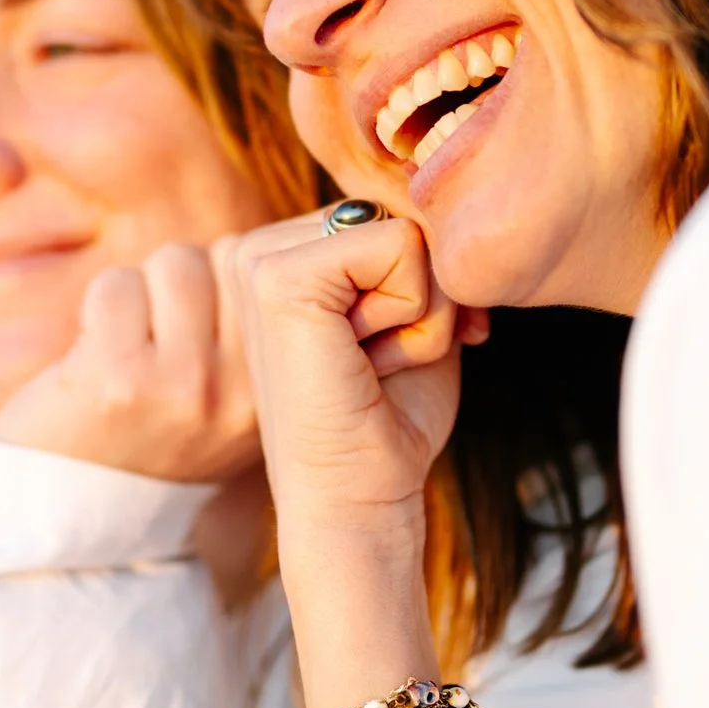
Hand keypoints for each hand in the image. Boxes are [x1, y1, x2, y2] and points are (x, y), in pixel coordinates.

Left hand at [0, 243, 261, 484]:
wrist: (73, 512)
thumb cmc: (148, 433)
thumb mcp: (226, 400)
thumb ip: (255, 329)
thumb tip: (275, 247)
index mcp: (274, 394)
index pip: (272, 275)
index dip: (227, 279)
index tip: (200, 324)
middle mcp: (239, 391)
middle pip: (228, 257)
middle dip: (187, 283)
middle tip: (162, 340)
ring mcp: (184, 384)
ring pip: (175, 263)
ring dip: (141, 292)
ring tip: (129, 346)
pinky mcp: (119, 377)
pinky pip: (116, 287)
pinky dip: (96, 311)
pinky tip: (93, 359)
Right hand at [222, 211, 488, 534]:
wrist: (359, 500)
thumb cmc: (389, 421)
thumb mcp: (415, 316)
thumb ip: (422, 256)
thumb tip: (448, 206)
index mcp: (285, 253)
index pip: (392, 217)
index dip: (422, 287)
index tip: (388, 351)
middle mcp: (261, 246)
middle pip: (401, 218)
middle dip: (422, 296)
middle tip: (376, 362)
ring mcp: (260, 256)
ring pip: (406, 232)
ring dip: (418, 310)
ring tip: (368, 363)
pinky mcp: (279, 276)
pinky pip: (399, 246)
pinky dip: (411, 315)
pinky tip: (367, 361)